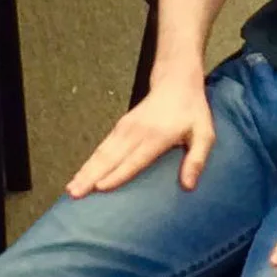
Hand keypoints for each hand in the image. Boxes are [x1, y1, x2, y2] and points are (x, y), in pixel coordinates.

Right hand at [68, 80, 214, 197]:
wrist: (175, 82)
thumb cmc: (192, 112)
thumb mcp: (204, 134)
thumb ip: (196, 160)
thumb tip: (188, 186)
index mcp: (157, 136)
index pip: (134, 159)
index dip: (117, 174)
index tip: (100, 188)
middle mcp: (136, 132)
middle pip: (110, 157)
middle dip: (91, 176)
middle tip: (74, 193)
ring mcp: (125, 128)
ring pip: (102, 152)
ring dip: (85, 170)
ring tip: (71, 188)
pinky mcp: (120, 127)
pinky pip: (102, 147)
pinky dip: (89, 162)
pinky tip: (80, 174)